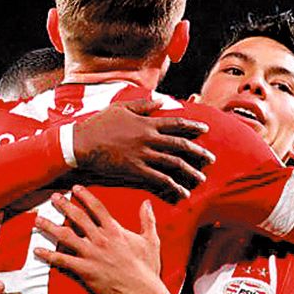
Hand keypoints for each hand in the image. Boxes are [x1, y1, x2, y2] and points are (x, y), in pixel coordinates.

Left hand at [33, 185, 164, 293]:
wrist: (142, 291)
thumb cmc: (147, 269)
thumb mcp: (151, 241)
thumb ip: (147, 220)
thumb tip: (147, 204)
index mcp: (115, 230)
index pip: (96, 207)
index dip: (84, 196)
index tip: (75, 189)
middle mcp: (100, 238)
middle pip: (77, 217)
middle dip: (63, 205)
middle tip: (53, 198)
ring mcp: (91, 253)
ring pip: (65, 235)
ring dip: (49, 226)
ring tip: (38, 220)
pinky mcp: (84, 269)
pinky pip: (61, 259)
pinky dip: (48, 255)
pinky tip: (37, 250)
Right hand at [73, 98, 215, 202]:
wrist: (82, 143)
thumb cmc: (100, 124)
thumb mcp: (122, 108)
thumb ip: (143, 105)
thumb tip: (161, 101)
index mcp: (147, 123)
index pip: (176, 124)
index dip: (193, 127)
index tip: (205, 130)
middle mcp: (149, 139)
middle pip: (180, 146)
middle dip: (198, 152)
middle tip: (211, 159)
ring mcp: (143, 155)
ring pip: (173, 164)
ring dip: (189, 171)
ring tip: (201, 178)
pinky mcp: (136, 170)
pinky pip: (159, 179)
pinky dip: (172, 185)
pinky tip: (182, 192)